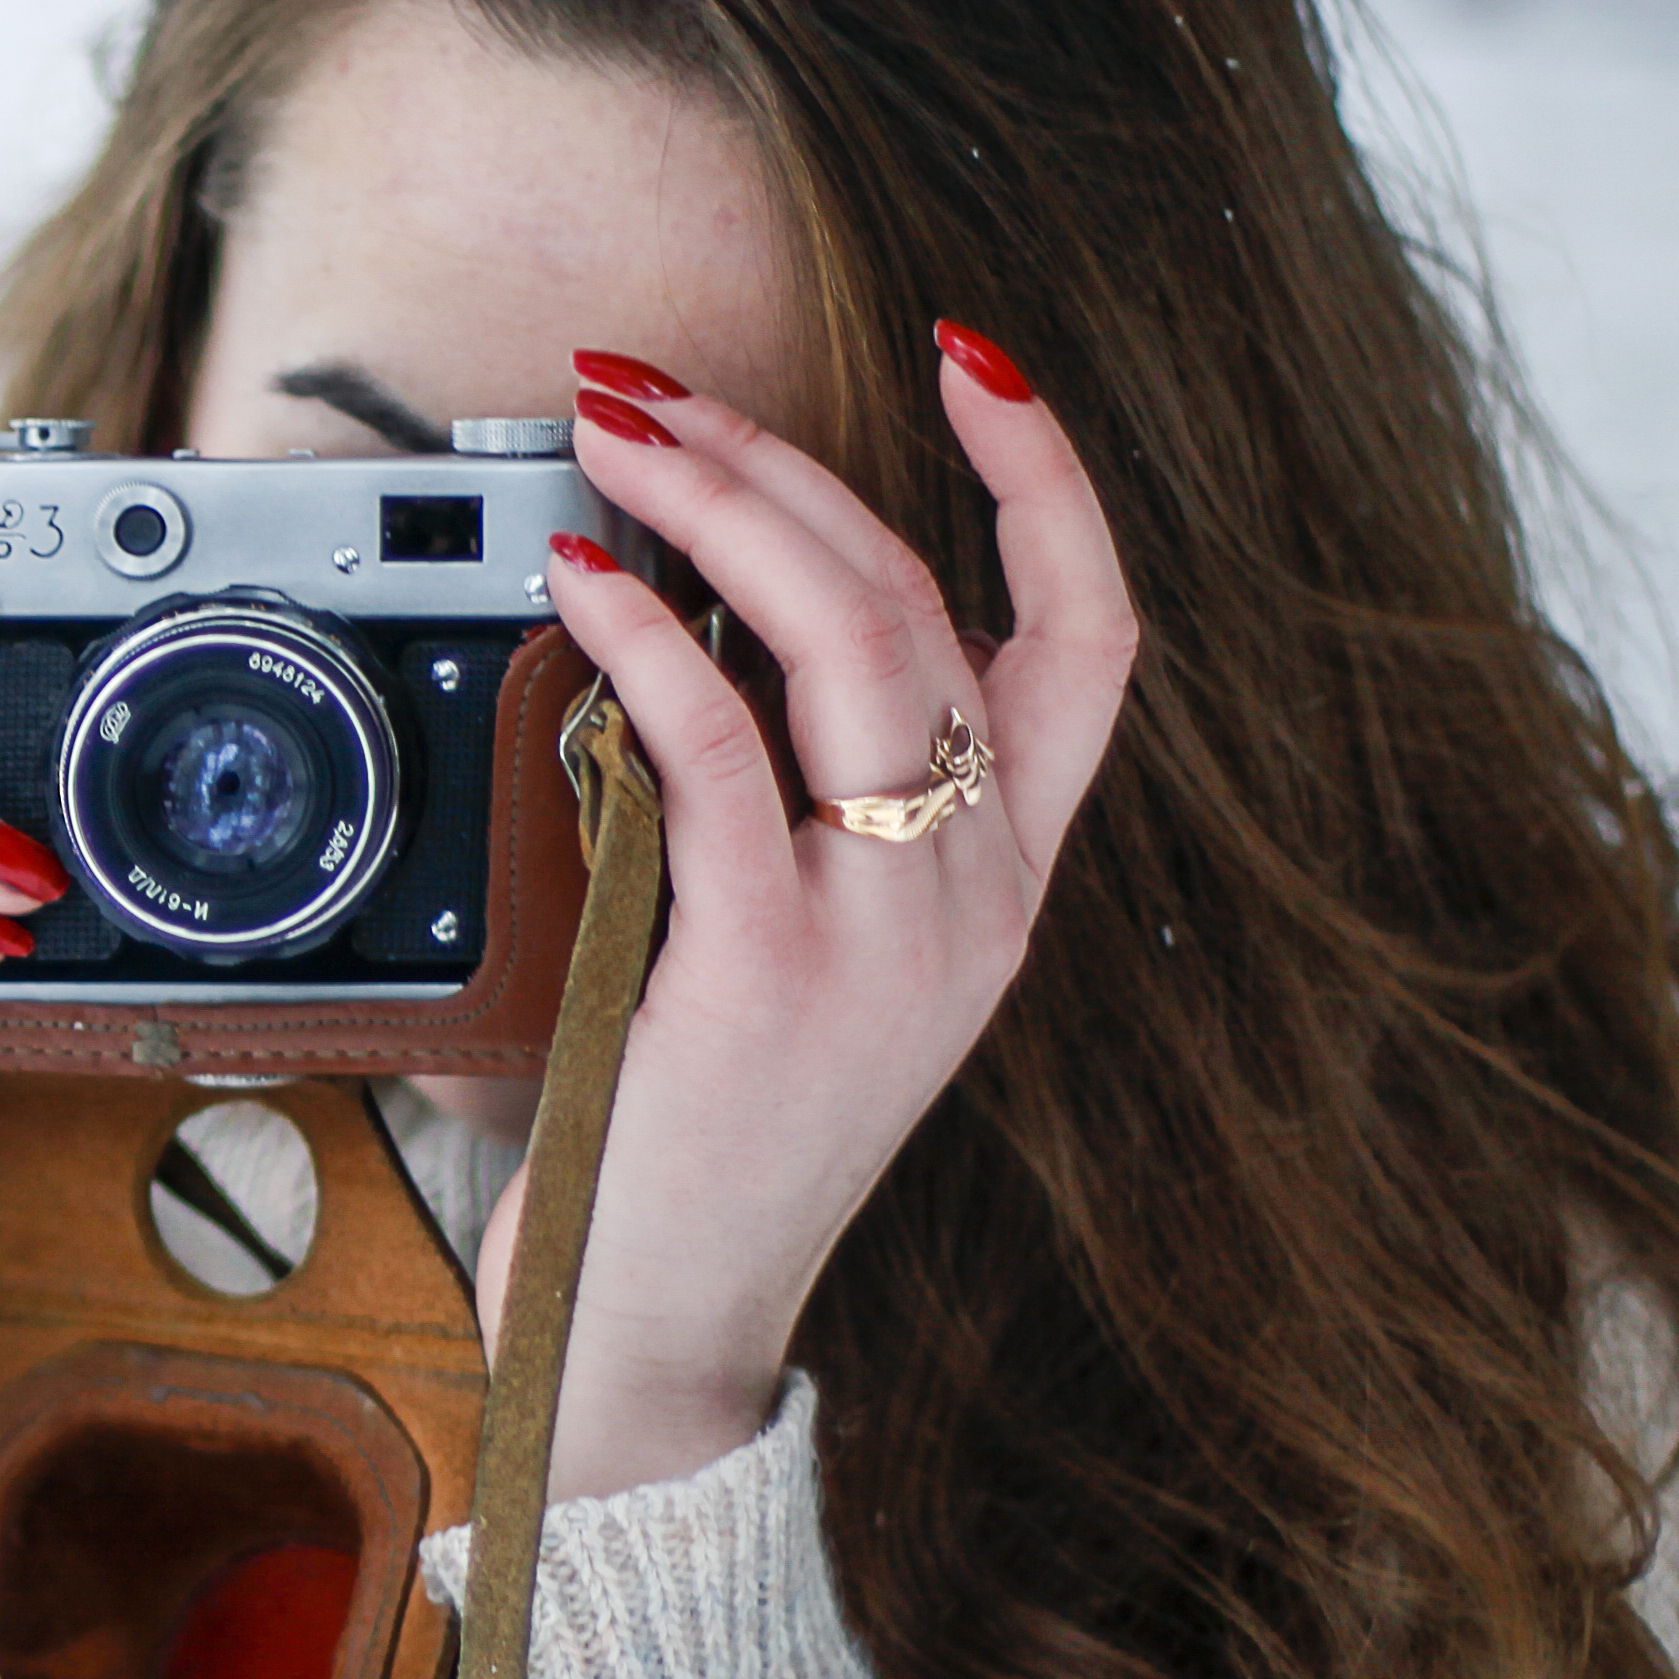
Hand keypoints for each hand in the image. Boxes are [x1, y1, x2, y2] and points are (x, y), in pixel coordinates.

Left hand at [485, 325, 1141, 1497]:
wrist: (660, 1319)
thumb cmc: (699, 1124)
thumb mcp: (804, 949)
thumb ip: (802, 803)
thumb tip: (694, 613)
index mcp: (1004, 877)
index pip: (1095, 639)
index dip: (1052, 482)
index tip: (974, 359)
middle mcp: (977, 894)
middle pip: (931, 602)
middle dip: (785, 459)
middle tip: (652, 389)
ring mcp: (890, 934)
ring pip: (855, 644)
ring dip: (724, 506)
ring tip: (616, 441)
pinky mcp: (774, 973)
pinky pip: (721, 753)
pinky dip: (646, 642)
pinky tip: (582, 586)